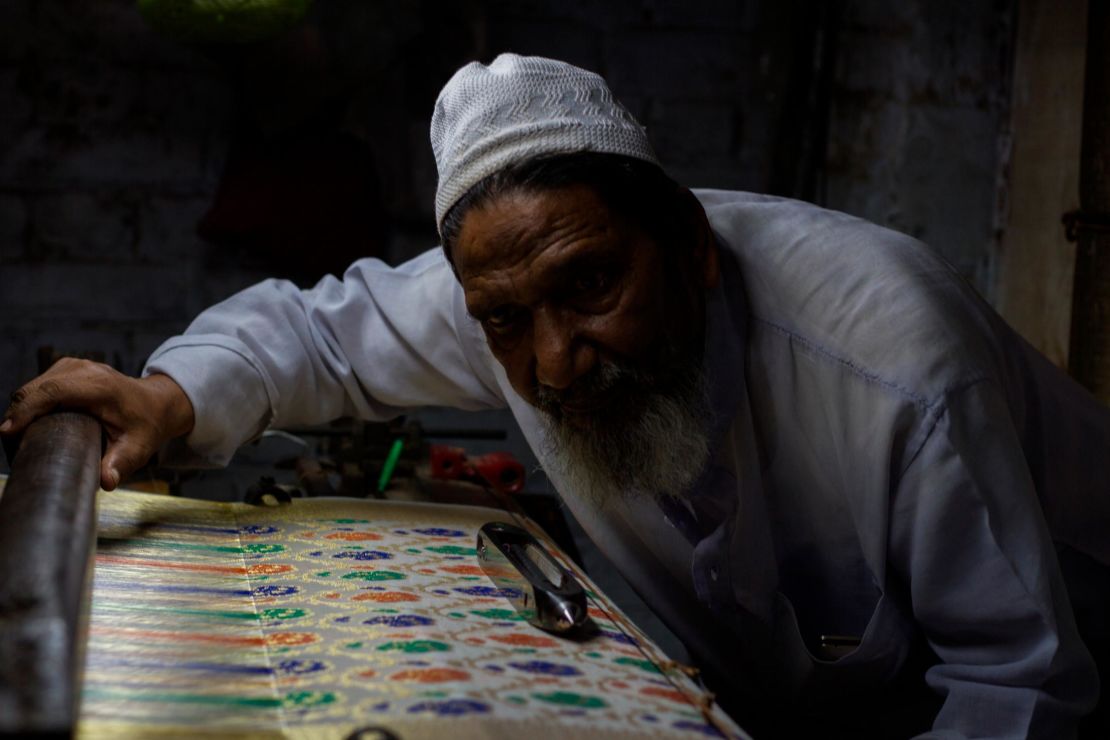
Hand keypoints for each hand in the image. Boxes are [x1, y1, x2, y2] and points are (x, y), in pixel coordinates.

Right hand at [1, 358, 194, 489]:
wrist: (156, 403)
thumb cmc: (146, 425)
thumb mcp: (138, 447)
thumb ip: (121, 463)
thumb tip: (107, 482)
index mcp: (100, 385)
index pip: (53, 392)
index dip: (26, 411)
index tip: (8, 433)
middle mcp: (84, 369)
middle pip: (35, 389)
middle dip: (17, 415)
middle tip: (13, 447)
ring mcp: (74, 366)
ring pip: (32, 386)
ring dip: (21, 410)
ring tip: (19, 438)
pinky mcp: (66, 368)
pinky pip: (38, 385)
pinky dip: (29, 403)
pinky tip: (30, 424)